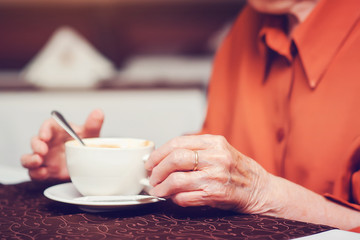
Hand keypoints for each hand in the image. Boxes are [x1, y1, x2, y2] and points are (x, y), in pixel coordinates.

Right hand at [21, 109, 103, 180]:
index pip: (48, 126)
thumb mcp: (91, 135)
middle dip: (36, 145)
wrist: (88, 164)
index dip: (44, 129)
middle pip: (35, 141)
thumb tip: (98, 112)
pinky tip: (43, 173)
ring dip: (30, 160)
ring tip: (38, 161)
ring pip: (28, 158)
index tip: (45, 135)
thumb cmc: (85, 144)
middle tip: (43, 150)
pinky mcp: (45, 171)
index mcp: (58, 131)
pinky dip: (36, 173)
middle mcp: (49, 144)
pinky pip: (34, 173)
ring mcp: (45, 158)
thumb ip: (93, 124)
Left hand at [145, 134, 273, 213]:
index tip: (151, 161)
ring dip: (162, 187)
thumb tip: (164, 157)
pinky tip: (174, 197)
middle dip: (157, 170)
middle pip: (175, 159)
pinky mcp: (215, 194)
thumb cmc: (238, 170)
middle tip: (152, 176)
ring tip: (158, 189)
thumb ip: (197, 150)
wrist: (260, 189)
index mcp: (214, 142)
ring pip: (176, 180)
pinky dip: (174, 198)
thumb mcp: (220, 151)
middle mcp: (216, 157)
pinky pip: (185, 197)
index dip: (159, 153)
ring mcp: (216, 176)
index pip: (178, 143)